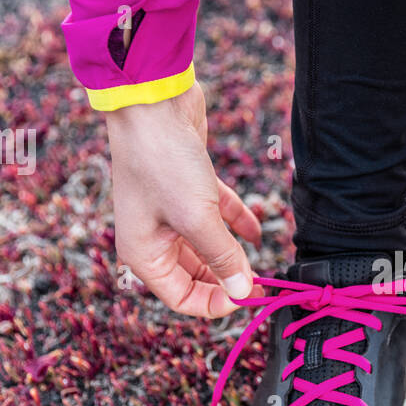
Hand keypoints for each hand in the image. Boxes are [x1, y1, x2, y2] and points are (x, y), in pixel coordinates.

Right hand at [105, 82, 262, 316]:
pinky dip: (236, 225)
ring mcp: (170, 213)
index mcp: (143, 254)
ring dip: (233, 254)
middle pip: (195, 275)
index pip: (181, 298)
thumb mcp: (197, 219)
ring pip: (207, 247)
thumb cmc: (163, 163)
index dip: (215, 303)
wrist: (152, 102)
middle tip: (261, 282)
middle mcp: (153, 238)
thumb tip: (242, 291)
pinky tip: (259, 232)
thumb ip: (222, 257)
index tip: (247, 297)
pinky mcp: (188, 188)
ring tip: (263, 261)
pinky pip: (215, 217)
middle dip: (227, 279)